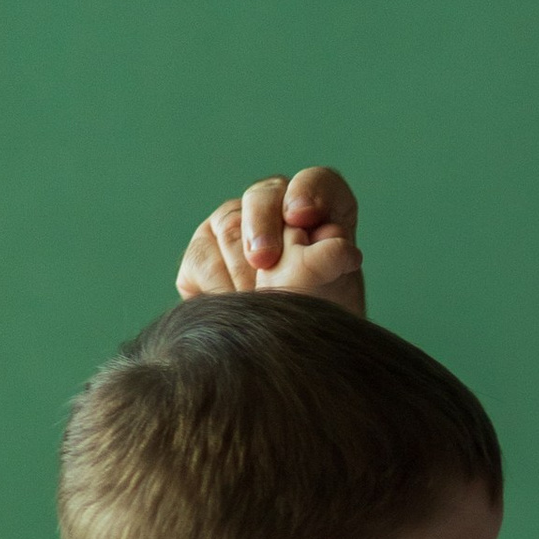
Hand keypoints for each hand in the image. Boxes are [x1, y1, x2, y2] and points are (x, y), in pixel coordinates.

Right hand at [177, 169, 365, 315]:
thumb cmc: (320, 318)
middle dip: (262, 227)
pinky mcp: (202, 253)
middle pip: (262, 196)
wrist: (291, 356)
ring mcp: (233, 225)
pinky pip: (202, 257)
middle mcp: (274, 208)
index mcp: (321, 208)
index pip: (316, 181)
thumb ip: (330, 263)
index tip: (301, 217)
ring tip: (262, 302)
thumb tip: (334, 244)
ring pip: (228, 226)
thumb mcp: (335, 293)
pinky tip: (237, 307)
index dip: (308, 192)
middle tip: (264, 260)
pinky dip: (220, 287)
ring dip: (244, 270)